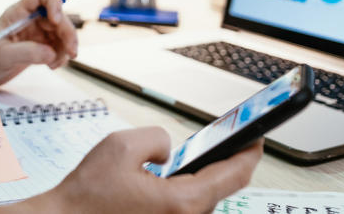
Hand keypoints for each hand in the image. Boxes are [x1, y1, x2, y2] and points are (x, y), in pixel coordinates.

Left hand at [0, 0, 78, 87]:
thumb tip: (51, 53)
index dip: (54, 2)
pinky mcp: (39, 47)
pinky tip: (52, 67)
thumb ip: (26, 53)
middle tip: (72, 53)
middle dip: (68, 32)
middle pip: (58, 16)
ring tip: (55, 65)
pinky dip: (60, 56)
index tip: (57, 20)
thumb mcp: (1, 56)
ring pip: (62, 33)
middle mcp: (30, 19)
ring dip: (66, 47)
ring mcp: (36, 33)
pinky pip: (58, 47)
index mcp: (18, 12)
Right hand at [36, 127, 261, 213]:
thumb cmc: (87, 195)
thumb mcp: (121, 145)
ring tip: (190, 160)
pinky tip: (167, 182)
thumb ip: (157, 138)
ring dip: (197, 180)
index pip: (235, 174)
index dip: (250, 151)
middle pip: (219, 189)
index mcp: (182, 201)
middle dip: (221, 164)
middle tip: (223, 143)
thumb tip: (169, 151)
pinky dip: (182, 194)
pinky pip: (184, 210)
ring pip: (200, 201)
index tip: (257, 137)